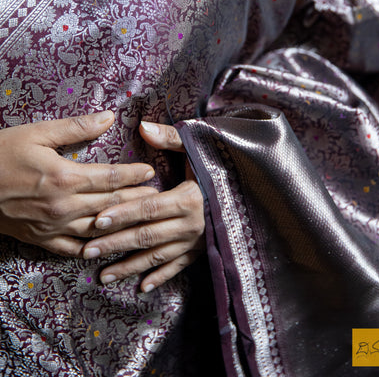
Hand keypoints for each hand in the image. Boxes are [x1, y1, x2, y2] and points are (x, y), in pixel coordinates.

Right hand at [0, 111, 155, 255]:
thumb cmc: (1, 153)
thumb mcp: (37, 133)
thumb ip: (76, 128)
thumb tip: (108, 117)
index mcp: (66, 177)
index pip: (111, 177)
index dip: (134, 174)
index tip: (150, 172)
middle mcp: (64, 206)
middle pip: (111, 203)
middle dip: (137, 199)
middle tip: (158, 197)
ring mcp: (53, 226)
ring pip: (98, 228)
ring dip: (123, 223)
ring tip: (142, 219)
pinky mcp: (41, 239)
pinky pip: (73, 249)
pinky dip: (94, 248)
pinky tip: (108, 246)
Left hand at [82, 122, 205, 291]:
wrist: (255, 187)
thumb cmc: (221, 164)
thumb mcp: (198, 147)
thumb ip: (170, 138)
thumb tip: (142, 126)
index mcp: (189, 198)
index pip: (149, 208)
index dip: (123, 214)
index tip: (97, 221)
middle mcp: (192, 224)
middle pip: (147, 235)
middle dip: (116, 244)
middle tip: (86, 251)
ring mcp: (197, 241)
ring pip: (158, 256)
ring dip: (130, 267)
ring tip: (102, 276)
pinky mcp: (202, 250)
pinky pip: (178, 267)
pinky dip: (160, 277)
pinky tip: (141, 288)